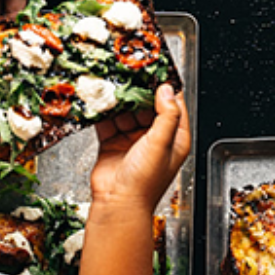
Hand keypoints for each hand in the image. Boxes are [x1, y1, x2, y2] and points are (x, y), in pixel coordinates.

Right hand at [90, 84, 190, 212]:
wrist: (117, 205)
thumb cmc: (144, 182)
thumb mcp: (162, 143)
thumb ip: (167, 115)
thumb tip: (167, 89)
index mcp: (175, 139)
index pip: (175, 106)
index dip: (167, 87)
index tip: (157, 70)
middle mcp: (155, 139)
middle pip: (148, 106)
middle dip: (138, 91)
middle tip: (129, 72)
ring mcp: (132, 141)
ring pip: (127, 112)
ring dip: (119, 100)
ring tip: (112, 83)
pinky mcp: (113, 144)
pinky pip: (109, 122)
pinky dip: (104, 112)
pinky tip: (99, 101)